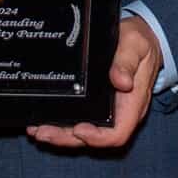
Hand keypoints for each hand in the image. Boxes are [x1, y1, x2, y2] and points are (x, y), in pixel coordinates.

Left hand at [28, 15, 159, 150]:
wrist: (140, 38)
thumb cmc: (140, 43)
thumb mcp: (136, 45)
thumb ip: (127, 61)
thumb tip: (121, 81)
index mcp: (133, 104)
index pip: (117, 134)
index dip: (97, 138)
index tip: (78, 130)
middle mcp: (120, 113)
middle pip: (94, 139)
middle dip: (67, 139)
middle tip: (43, 132)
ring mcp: (107, 111)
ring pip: (83, 133)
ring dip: (60, 135)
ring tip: (37, 130)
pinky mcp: (96, 105)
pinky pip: (79, 120)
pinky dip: (60, 124)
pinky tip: (42, 120)